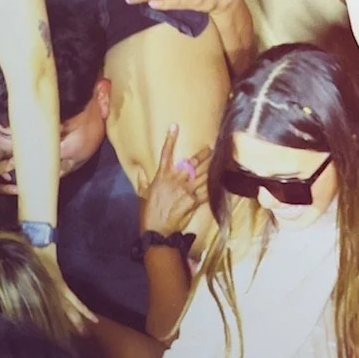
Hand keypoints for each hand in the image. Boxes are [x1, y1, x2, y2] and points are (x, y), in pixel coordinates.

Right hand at [134, 121, 210, 236]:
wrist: (157, 231)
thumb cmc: (149, 213)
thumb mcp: (143, 195)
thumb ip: (143, 181)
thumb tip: (140, 171)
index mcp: (162, 176)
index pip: (166, 153)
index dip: (170, 139)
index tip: (174, 126)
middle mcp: (175, 179)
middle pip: (192, 162)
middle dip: (203, 153)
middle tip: (211, 147)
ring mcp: (186, 189)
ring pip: (202, 174)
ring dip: (210, 166)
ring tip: (218, 160)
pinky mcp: (194, 200)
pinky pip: (205, 190)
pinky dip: (212, 185)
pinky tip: (218, 179)